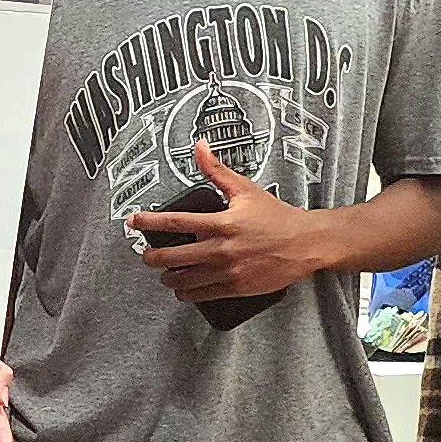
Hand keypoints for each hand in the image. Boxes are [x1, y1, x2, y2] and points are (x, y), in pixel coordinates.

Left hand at [127, 141, 330, 305]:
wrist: (306, 243)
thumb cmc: (277, 216)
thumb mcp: (245, 189)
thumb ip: (216, 171)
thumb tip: (199, 146)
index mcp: (221, 223)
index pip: (175, 222)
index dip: (150, 223)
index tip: (134, 222)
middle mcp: (221, 248)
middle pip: (172, 257)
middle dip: (152, 258)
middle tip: (147, 256)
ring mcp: (228, 271)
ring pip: (184, 280)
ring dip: (169, 278)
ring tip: (165, 274)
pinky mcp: (237, 288)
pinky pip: (202, 295)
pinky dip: (188, 293)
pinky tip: (183, 289)